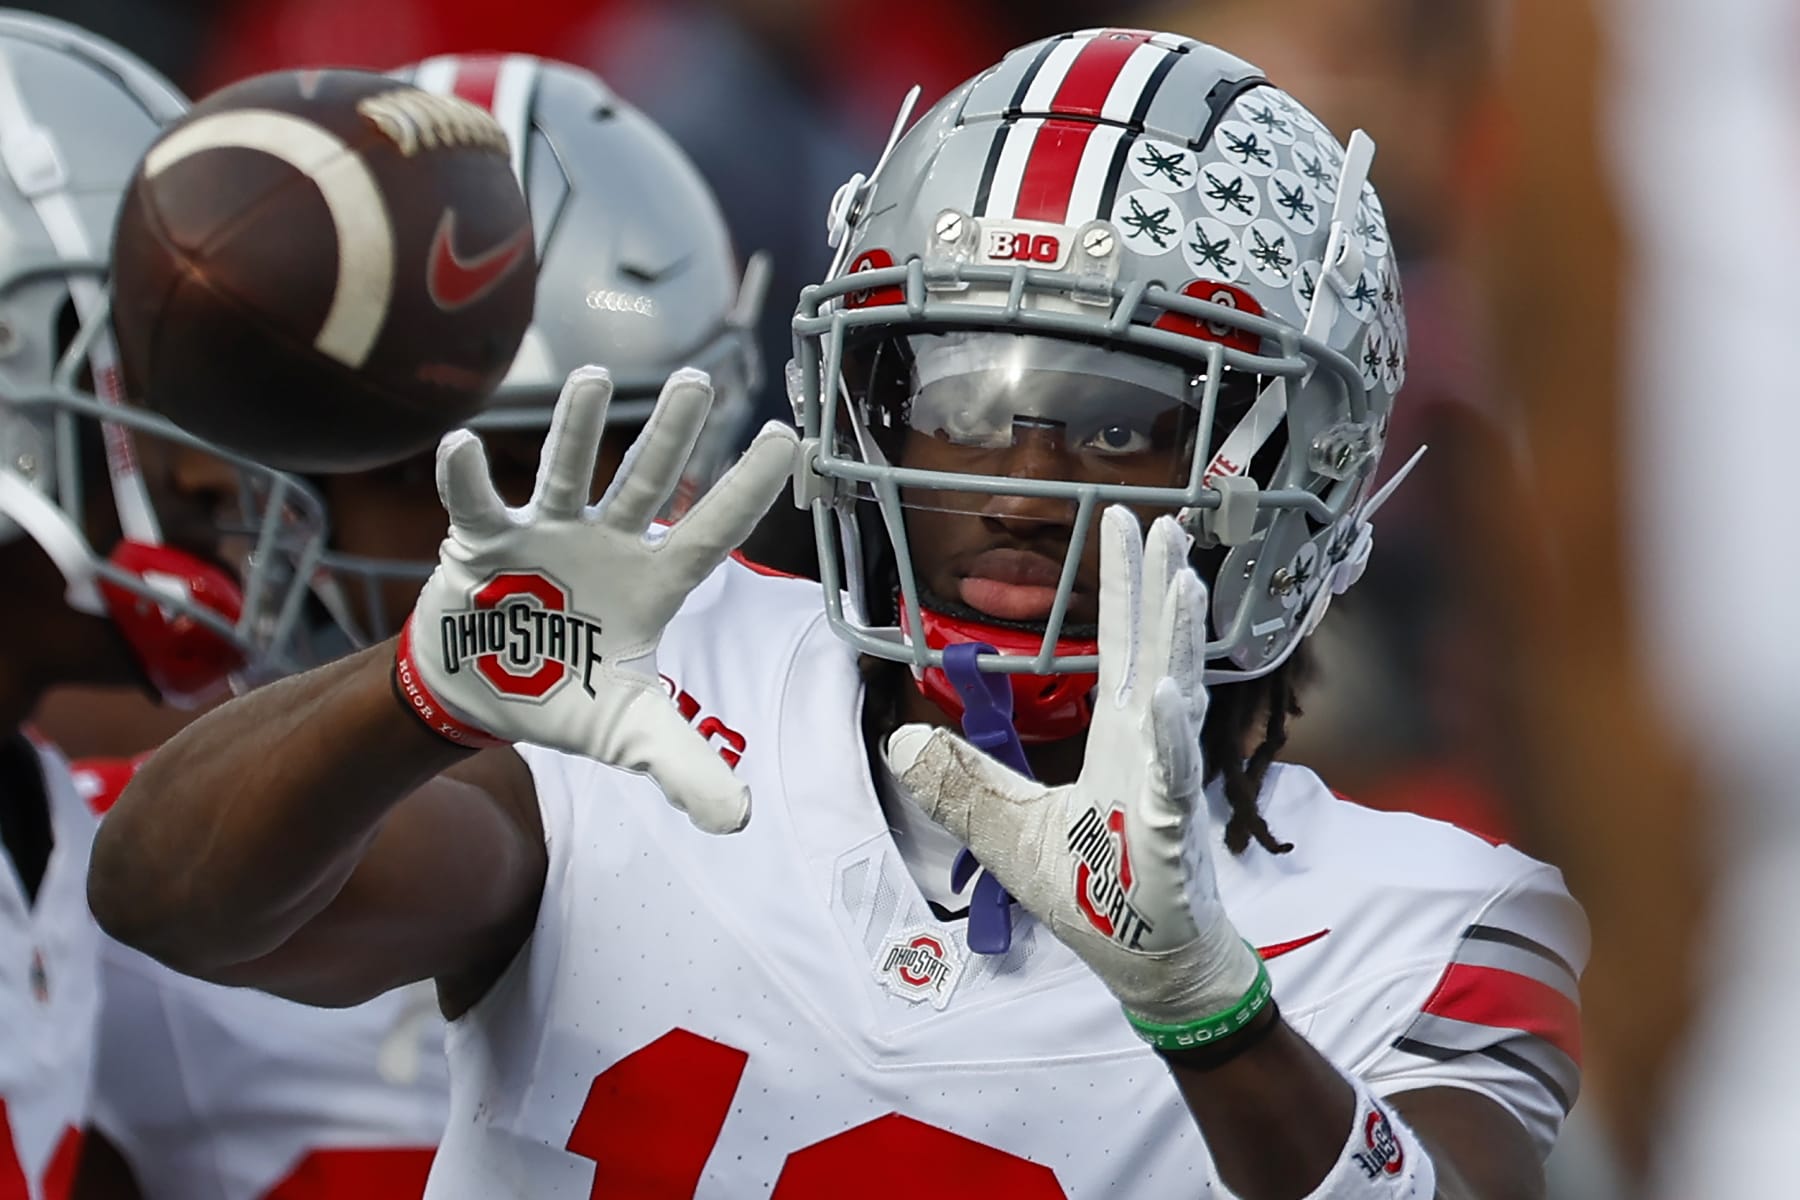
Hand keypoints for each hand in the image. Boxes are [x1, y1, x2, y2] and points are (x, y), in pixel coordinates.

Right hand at [396, 365, 798, 833]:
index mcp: (651, 584)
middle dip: (671, 433)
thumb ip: (682, 765)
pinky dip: (469, 477)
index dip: (747, 489)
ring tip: (594, 378)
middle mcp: (606, 544)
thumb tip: (738, 820)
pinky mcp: (484, 542)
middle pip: (647, 483)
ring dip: (579, 428)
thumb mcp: (629, 736)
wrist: (479, 696)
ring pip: (568, 472)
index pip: (710, 533)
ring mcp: (546, 534)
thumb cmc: (562, 698)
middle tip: (698, 377)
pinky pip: (478, 503)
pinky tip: (465, 446)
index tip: (789, 434)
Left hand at [884, 508, 1267, 1044]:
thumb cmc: (1093, 895)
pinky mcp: (1171, 829)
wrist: (1147, 963)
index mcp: (1115, 739)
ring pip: (1174, 696)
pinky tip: (1169, 695)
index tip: (1125, 528)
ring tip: (1182, 578)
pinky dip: (1170, 737)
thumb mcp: (1005, 829)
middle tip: (1165, 520)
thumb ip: (960, 783)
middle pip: (1151, 651)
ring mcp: (1164, 783)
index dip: (1121, 588)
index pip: (1116, 649)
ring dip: (1176, 637)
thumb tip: (898, 742)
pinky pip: (1171, 775)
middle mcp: (1148, 747)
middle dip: (1155, 585)